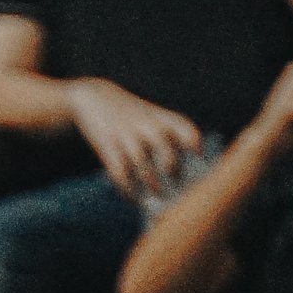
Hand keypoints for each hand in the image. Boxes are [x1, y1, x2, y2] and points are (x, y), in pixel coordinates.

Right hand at [70, 77, 205, 199]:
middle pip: (167, 153)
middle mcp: (146, 125)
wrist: (92, 96)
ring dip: (152, 185)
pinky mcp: (107, 146)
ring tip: (157, 195)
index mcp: (160, 117)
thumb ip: (166, 135)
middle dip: (173, 172)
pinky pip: (120, 173)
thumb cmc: (128, 113)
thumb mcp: (149, 115)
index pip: (186, 130)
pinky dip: (127, 189)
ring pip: (144, 168)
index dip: (195, 145)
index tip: (200, 157)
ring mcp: (126, 136)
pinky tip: (131, 196)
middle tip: (176, 184)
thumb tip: (177, 174)